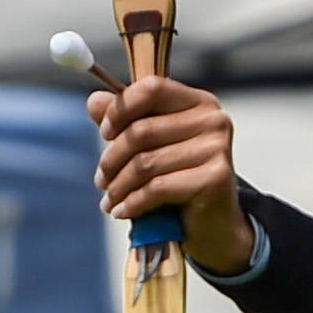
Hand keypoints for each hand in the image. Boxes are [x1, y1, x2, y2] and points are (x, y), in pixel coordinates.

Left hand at [91, 74, 257, 274]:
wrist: (214, 224)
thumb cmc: (181, 181)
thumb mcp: (151, 147)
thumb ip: (126, 121)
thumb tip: (94, 102)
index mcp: (198, 102)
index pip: (152, 88)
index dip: (121, 109)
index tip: (104, 133)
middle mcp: (213, 120)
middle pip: (142, 131)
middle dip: (112, 160)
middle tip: (101, 180)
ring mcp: (217, 148)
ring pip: (146, 163)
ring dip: (119, 186)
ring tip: (110, 199)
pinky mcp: (216, 178)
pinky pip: (158, 187)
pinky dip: (133, 203)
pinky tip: (122, 211)